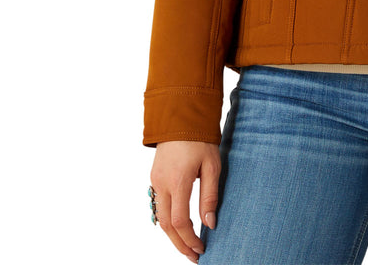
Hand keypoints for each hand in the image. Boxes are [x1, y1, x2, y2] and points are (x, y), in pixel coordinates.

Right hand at [149, 140, 220, 261]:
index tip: (202, 248)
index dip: (190, 239)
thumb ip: (210, 196)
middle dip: (179, 244)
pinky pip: (158, 206)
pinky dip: (167, 220)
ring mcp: (155, 181)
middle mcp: (162, 184)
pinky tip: (178, 227)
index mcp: (178, 181)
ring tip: (187, 246)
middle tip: (194, 256)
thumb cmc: (200, 139)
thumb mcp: (212, 165)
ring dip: (172, 235)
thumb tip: (210, 224)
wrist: (181, 116)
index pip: (180, 221)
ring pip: (160, 218)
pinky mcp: (154, 178)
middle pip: (166, 225)